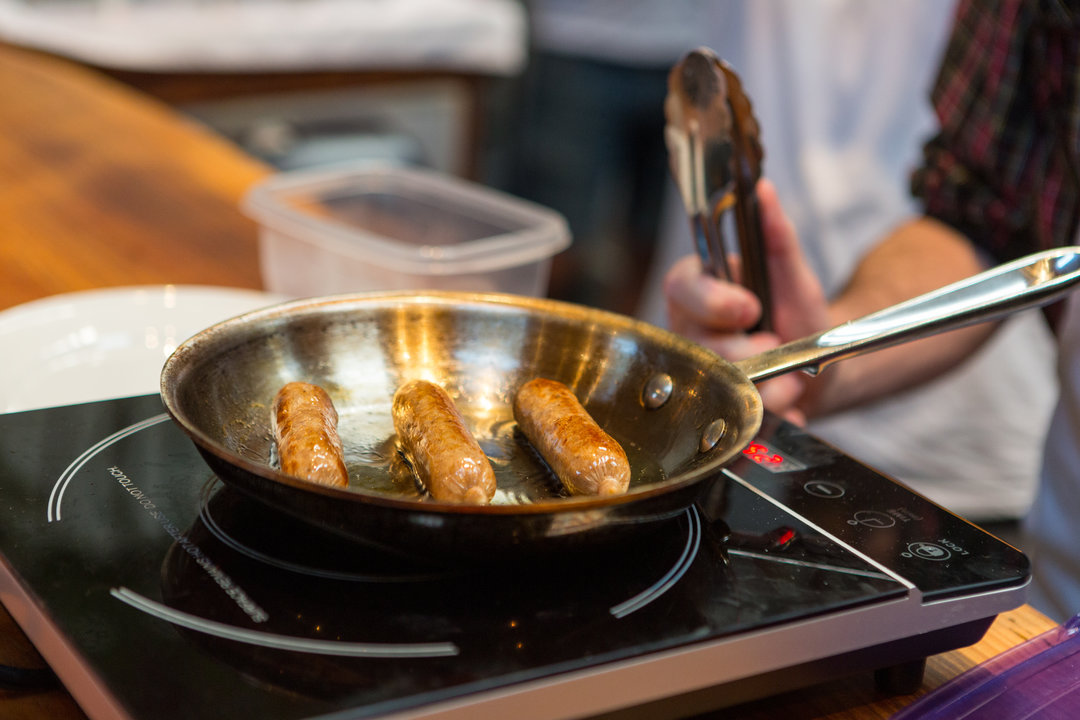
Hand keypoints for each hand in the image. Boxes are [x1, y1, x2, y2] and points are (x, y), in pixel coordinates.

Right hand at [662, 180, 827, 423]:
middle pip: (701, 345)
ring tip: (794, 378)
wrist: (820, 365)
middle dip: (750, 351)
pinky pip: (736, 421)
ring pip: (719, 387)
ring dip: (769, 387)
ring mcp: (698, 375)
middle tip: (779, 344)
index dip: (712, 300)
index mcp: (697, 291)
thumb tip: (763, 190)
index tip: (750, 306)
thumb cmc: (797, 314)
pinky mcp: (716, 413)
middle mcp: (688, 332)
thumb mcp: (793, 274)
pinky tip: (789, 406)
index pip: (681, 288)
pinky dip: (772, 414)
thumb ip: (776, 236)